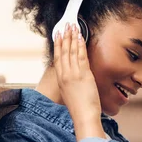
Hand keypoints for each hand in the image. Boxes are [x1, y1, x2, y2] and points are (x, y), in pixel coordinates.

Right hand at [53, 23, 105, 139]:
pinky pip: (81, 56)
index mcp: (61, 79)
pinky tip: (80, 37)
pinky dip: (80, 45)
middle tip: (66, 25)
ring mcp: (73, 73)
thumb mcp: (71, 93)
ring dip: (72, 37)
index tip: (58, 34)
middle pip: (63, 51)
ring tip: (73, 26)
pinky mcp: (83, 74)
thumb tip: (75, 76)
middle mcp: (65, 74)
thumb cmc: (80, 108)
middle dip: (64, 37)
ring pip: (71, 51)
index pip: (58, 57)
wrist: (83, 116)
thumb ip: (71, 82)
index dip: (57, 44)